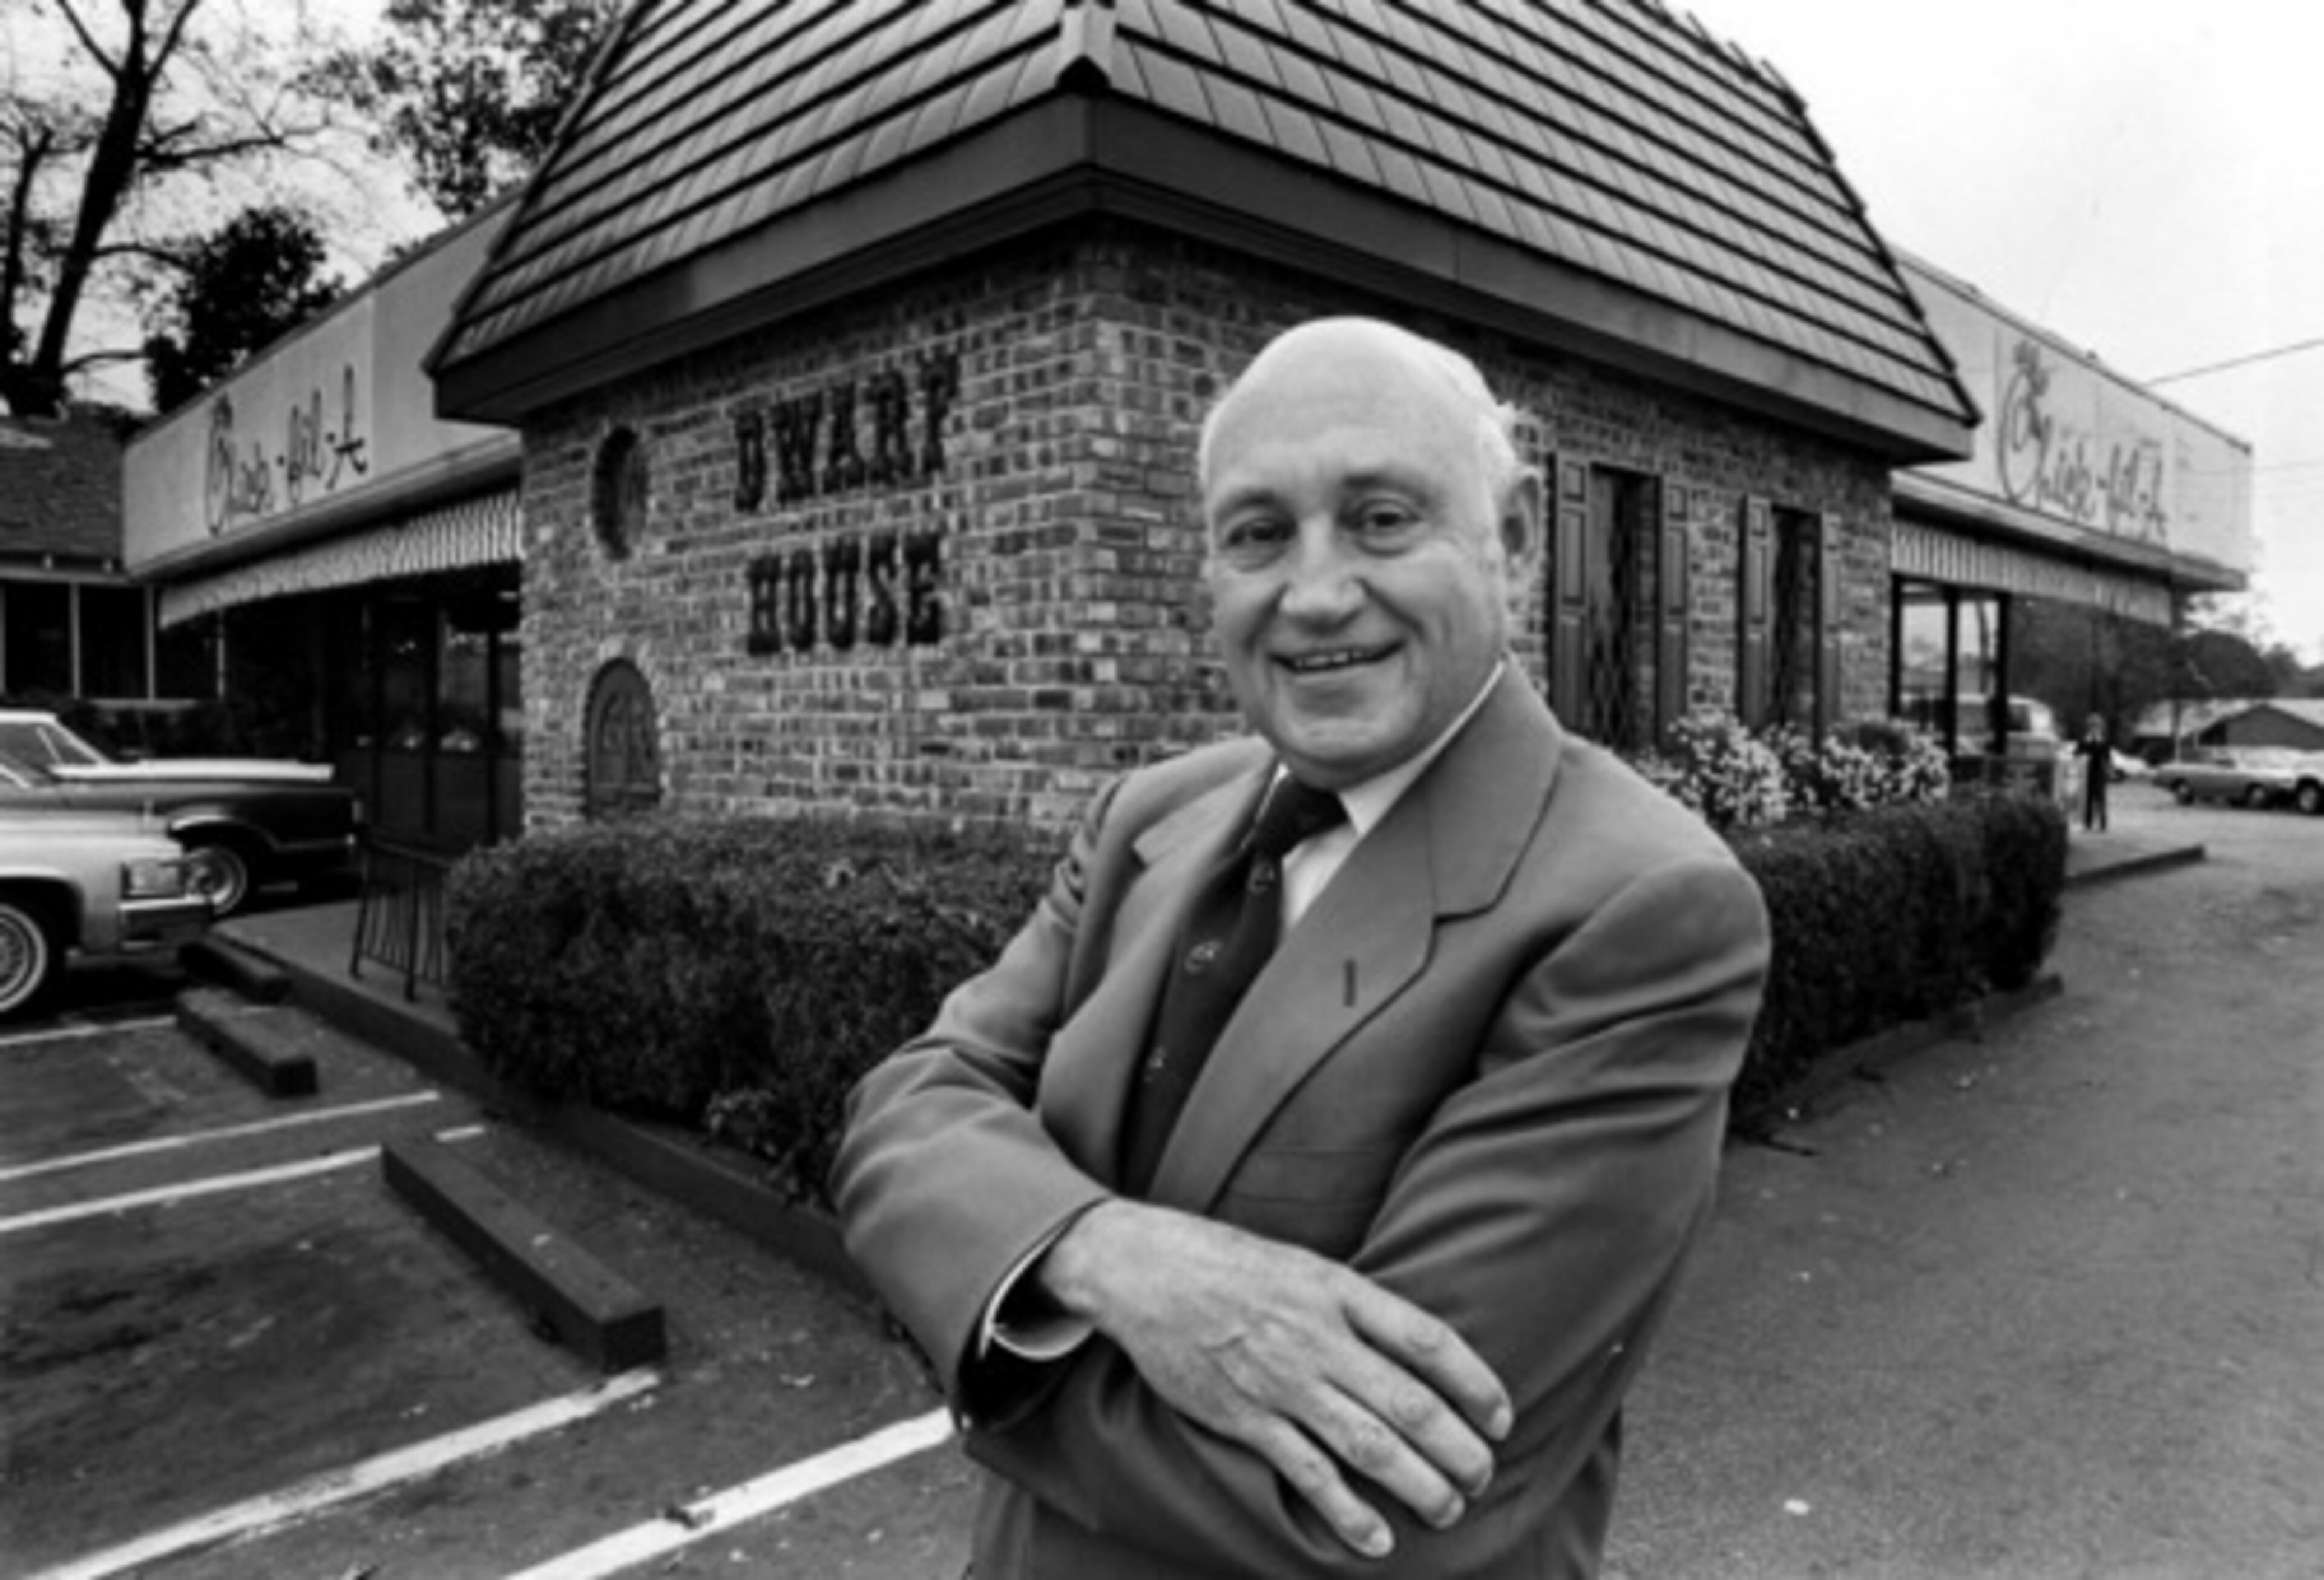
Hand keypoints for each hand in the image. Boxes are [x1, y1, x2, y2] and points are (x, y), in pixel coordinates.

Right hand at [1038, 1200, 1512, 1558]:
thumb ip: (1360, 1306)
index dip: (1475, 1384)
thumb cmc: (1234, 1264)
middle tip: (1482, 1476)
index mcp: (1339, 1290)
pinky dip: (1346, 1510)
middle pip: (1408, 1404)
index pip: (1428, 1341)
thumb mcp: (1307, 1264)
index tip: (1500, 1417)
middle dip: (1458, 1450)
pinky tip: (1376, 1539)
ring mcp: (1280, 1381)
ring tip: (1448, 1509)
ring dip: (1418, 1485)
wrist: (1145, 1270)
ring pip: (1367, 1444)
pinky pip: (1305, 1472)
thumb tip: (1424, 1351)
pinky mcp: (1243, 1417)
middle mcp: (1316, 1337)